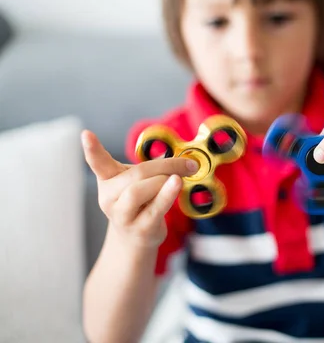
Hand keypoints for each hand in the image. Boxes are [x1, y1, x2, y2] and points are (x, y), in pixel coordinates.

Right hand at [81, 130, 198, 248]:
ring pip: (138, 191)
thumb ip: (151, 169)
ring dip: (163, 181)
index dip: (92, 149)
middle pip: (135, 174)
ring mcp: (122, 216)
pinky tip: (177, 183)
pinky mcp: (140, 229)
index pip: (98, 163)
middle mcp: (109, 197)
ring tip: (178, 179)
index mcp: (107, 179)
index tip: (86, 134)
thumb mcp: (138, 182)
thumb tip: (183, 158)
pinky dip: (167, 195)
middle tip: (187, 164)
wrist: (135, 238)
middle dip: (165, 166)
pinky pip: (155, 209)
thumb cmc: (140, 203)